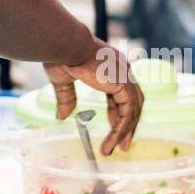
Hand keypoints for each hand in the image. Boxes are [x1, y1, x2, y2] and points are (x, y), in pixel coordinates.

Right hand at [43, 40, 142, 154]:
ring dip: (125, 131)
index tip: (113, 124)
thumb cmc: (61, 54)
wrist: (66, 44)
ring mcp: (125, 76)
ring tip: (119, 149)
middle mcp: (122, 69)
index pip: (121, 90)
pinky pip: (127, 113)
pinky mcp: (124, 85)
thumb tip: (61, 116)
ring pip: (132, 109)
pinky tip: (112, 142)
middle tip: (123, 142)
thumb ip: (67, 97)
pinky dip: (121, 130)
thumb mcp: (63, 79)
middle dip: (128, 123)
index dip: (118, 109)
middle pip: (133, 100)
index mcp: (110, 64)